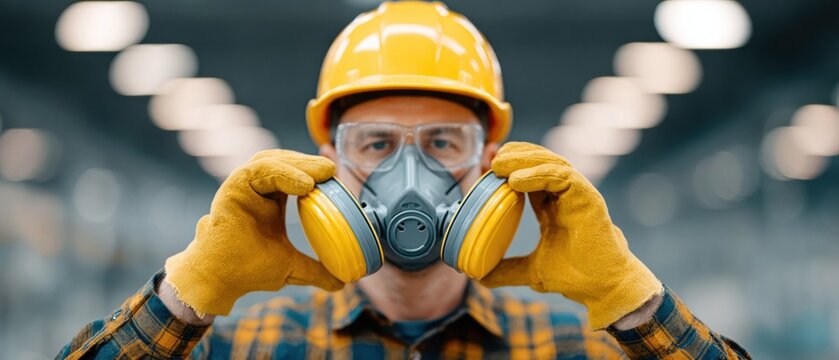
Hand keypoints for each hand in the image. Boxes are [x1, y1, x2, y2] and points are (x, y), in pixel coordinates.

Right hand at [164, 150, 342, 316]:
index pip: (295, 173)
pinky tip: (305, 185)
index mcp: (270, 198)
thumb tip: (343, 282)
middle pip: (285, 162)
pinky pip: (260, 171)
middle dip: (309, 163)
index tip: (336, 175)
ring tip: (324, 173)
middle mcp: (256, 188)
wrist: (220, 280)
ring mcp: (243, 185)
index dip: (315, 170)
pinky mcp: (233, 188)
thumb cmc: (248, 269)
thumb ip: (316, 271)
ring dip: (299, 164)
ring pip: (272, 161)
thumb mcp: (291, 268)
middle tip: (333, 169)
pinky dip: (284, 173)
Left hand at [481, 142, 661, 328]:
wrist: (603, 289)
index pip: (532, 174)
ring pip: (552, 162)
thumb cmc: (576, 275)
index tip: (488, 167)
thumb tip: (481, 277)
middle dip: (516, 155)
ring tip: (499, 164)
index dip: (511, 165)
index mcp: (554, 205)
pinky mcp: (588, 199)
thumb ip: (508, 269)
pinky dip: (538, 174)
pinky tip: (516, 180)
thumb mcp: (532, 271)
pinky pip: (562, 177)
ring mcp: (579, 195)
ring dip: (524, 160)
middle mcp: (567, 195)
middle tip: (492, 160)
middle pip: (541, 161)